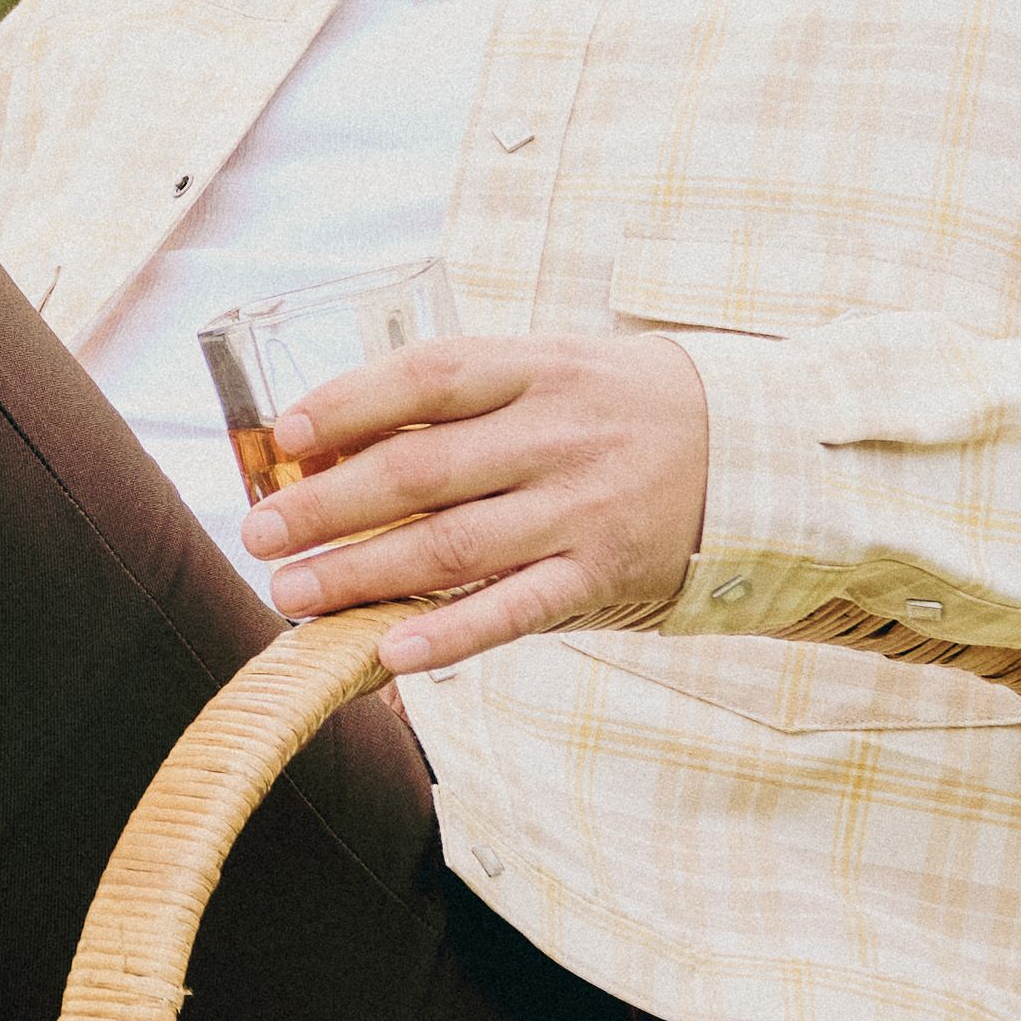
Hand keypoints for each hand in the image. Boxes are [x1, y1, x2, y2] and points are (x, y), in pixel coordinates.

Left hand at [241, 327, 711, 673]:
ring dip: (363, 573)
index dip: (349, 403)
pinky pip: (516, 610)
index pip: (429, 377)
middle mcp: (558, 436)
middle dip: (329, 505)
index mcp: (541, 369)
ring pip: (455, 546)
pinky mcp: (603, 575)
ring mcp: (582, 509)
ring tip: (291, 591)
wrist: (762, 454)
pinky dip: (450, 634)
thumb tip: (342, 442)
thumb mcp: (559, 372)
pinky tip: (388, 651)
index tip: (285, 437)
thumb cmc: (626, 410)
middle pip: (424, 471)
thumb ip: (470, 401)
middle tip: (258, 531)